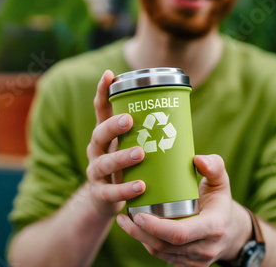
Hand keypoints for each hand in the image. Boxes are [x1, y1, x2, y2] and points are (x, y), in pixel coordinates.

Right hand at [86, 70, 145, 216]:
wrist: (110, 202)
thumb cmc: (129, 166)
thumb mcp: (133, 145)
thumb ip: (150, 131)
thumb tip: (179, 108)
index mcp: (105, 134)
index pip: (101, 109)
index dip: (102, 91)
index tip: (109, 74)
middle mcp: (96, 150)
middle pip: (98, 134)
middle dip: (112, 126)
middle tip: (129, 120)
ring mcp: (96, 172)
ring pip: (104, 163)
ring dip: (121, 157)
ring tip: (140, 153)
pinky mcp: (101, 194)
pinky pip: (110, 192)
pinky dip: (125, 190)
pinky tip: (140, 186)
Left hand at [116, 154, 251, 266]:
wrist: (232, 232)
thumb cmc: (220, 201)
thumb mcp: (221, 181)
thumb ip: (214, 166)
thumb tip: (197, 159)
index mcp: (213, 227)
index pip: (180, 233)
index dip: (156, 227)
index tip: (138, 214)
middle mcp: (206, 248)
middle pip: (165, 245)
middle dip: (140, 233)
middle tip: (124, 216)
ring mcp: (197, 261)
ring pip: (161, 253)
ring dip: (139, 239)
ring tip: (125, 221)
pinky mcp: (188, 266)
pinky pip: (163, 257)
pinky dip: (147, 244)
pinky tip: (136, 230)